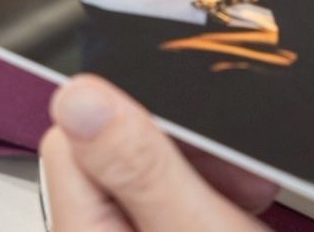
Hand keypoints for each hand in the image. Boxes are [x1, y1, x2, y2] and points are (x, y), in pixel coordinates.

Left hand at [40, 74, 274, 230]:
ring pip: (144, 171)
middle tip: (230, 168)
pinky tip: (242, 202)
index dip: (131, 117)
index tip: (189, 131)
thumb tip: (78, 95)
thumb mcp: (196, 226)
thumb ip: (137, 164)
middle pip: (110, 154)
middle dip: (179, 145)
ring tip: (244, 191)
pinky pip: (168, 196)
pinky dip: (209, 191)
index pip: (69, 138)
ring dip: (200, 168)